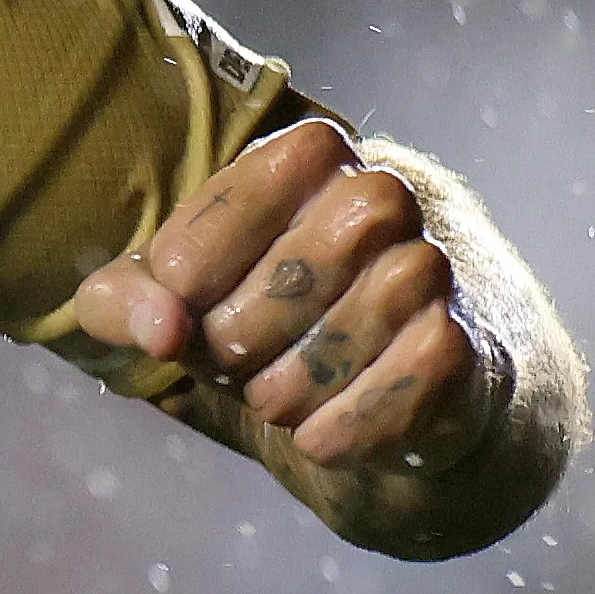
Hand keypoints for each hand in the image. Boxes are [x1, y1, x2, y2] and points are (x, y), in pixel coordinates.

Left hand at [65, 117, 493, 470]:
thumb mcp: (169, 300)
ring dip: (293, 384)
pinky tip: (315, 436)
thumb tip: (161, 330)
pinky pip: (417, 373)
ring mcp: (435, 267)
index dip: (195, 260)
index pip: (240, 192)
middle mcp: (383, 195)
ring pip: (362, 324)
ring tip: (269, 399)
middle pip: (303, 267)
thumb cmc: (249, 317)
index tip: (179, 300)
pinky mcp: (467, 343)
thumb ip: (127, 301)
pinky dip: (349, 421)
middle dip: (243, 332)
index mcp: (305, 157)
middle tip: (225, 361)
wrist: (368, 389)